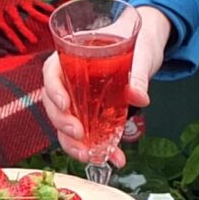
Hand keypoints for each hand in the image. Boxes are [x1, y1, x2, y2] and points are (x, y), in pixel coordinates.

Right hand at [41, 5, 170, 167]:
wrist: (147, 49)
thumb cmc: (137, 42)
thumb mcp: (141, 54)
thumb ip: (139, 74)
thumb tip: (138, 96)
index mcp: (72, 57)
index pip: (51, 72)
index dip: (54, 90)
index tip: (64, 104)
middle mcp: (70, 80)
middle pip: (54, 104)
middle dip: (63, 124)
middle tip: (79, 136)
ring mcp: (79, 100)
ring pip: (65, 124)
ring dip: (74, 144)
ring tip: (91, 156)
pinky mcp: (91, 115)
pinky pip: (87, 133)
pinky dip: (97, 147)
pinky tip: (112, 157)